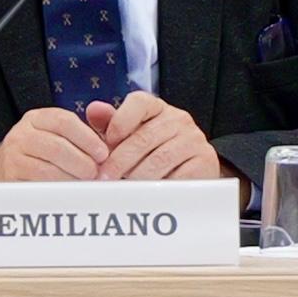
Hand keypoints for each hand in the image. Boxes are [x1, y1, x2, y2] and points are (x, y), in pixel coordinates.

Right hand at [0, 108, 108, 182]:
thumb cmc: (40, 154)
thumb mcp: (57, 135)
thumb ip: (84, 133)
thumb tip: (113, 141)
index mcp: (37, 118)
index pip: (65, 122)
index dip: (88, 138)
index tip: (104, 153)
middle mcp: (22, 134)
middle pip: (57, 147)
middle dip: (82, 162)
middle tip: (97, 174)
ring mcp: (13, 156)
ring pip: (48, 169)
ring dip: (72, 179)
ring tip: (86, 184)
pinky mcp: (10, 178)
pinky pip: (38, 186)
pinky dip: (58, 190)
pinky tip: (70, 192)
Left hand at [84, 91, 220, 184]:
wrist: (190, 170)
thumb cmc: (152, 152)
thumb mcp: (129, 136)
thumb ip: (110, 124)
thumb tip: (93, 110)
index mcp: (157, 107)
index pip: (138, 102)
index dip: (119, 122)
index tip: (107, 143)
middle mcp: (178, 119)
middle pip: (144, 137)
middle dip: (119, 160)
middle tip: (104, 178)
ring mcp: (194, 139)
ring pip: (158, 159)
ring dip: (136, 176)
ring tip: (122, 187)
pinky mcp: (204, 161)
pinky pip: (177, 176)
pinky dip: (158, 187)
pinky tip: (146, 193)